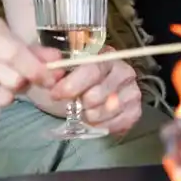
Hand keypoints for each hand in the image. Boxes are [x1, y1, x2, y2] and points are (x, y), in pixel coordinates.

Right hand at [0, 12, 51, 119]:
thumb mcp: (0, 38)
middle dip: (20, 83)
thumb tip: (58, 61)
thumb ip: (31, 50)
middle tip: (12, 79)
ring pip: (2, 97)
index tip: (51, 79)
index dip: (38, 70)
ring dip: (5, 96)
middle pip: (13, 79)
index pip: (17, 53)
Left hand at [27, 51, 144, 134]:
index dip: (73, 84)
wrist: (71, 99)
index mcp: (102, 54)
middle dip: (80, 104)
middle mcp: (122, 69)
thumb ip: (44, 60)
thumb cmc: (61, 81)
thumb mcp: (49, 69)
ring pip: (110, 108)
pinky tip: (95, 121)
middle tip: (71, 106)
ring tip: (82, 113)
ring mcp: (131, 89)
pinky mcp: (135, 108)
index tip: (56, 94)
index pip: (93, 68)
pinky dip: (105, 125)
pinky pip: (122, 121)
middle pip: (100, 92)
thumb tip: (51, 64)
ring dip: (91, 116)